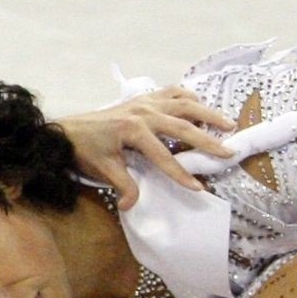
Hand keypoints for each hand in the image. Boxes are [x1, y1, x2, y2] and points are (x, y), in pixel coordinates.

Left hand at [55, 86, 236, 199]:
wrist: (68, 129)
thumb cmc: (86, 150)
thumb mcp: (103, 170)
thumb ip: (123, 186)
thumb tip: (131, 205)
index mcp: (133, 130)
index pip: (164, 156)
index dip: (181, 174)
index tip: (198, 188)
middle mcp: (143, 112)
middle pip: (183, 125)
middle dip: (208, 140)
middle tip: (229, 151)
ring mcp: (145, 102)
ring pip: (184, 103)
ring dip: (207, 113)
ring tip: (228, 123)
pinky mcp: (144, 98)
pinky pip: (172, 92)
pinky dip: (188, 97)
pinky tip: (200, 105)